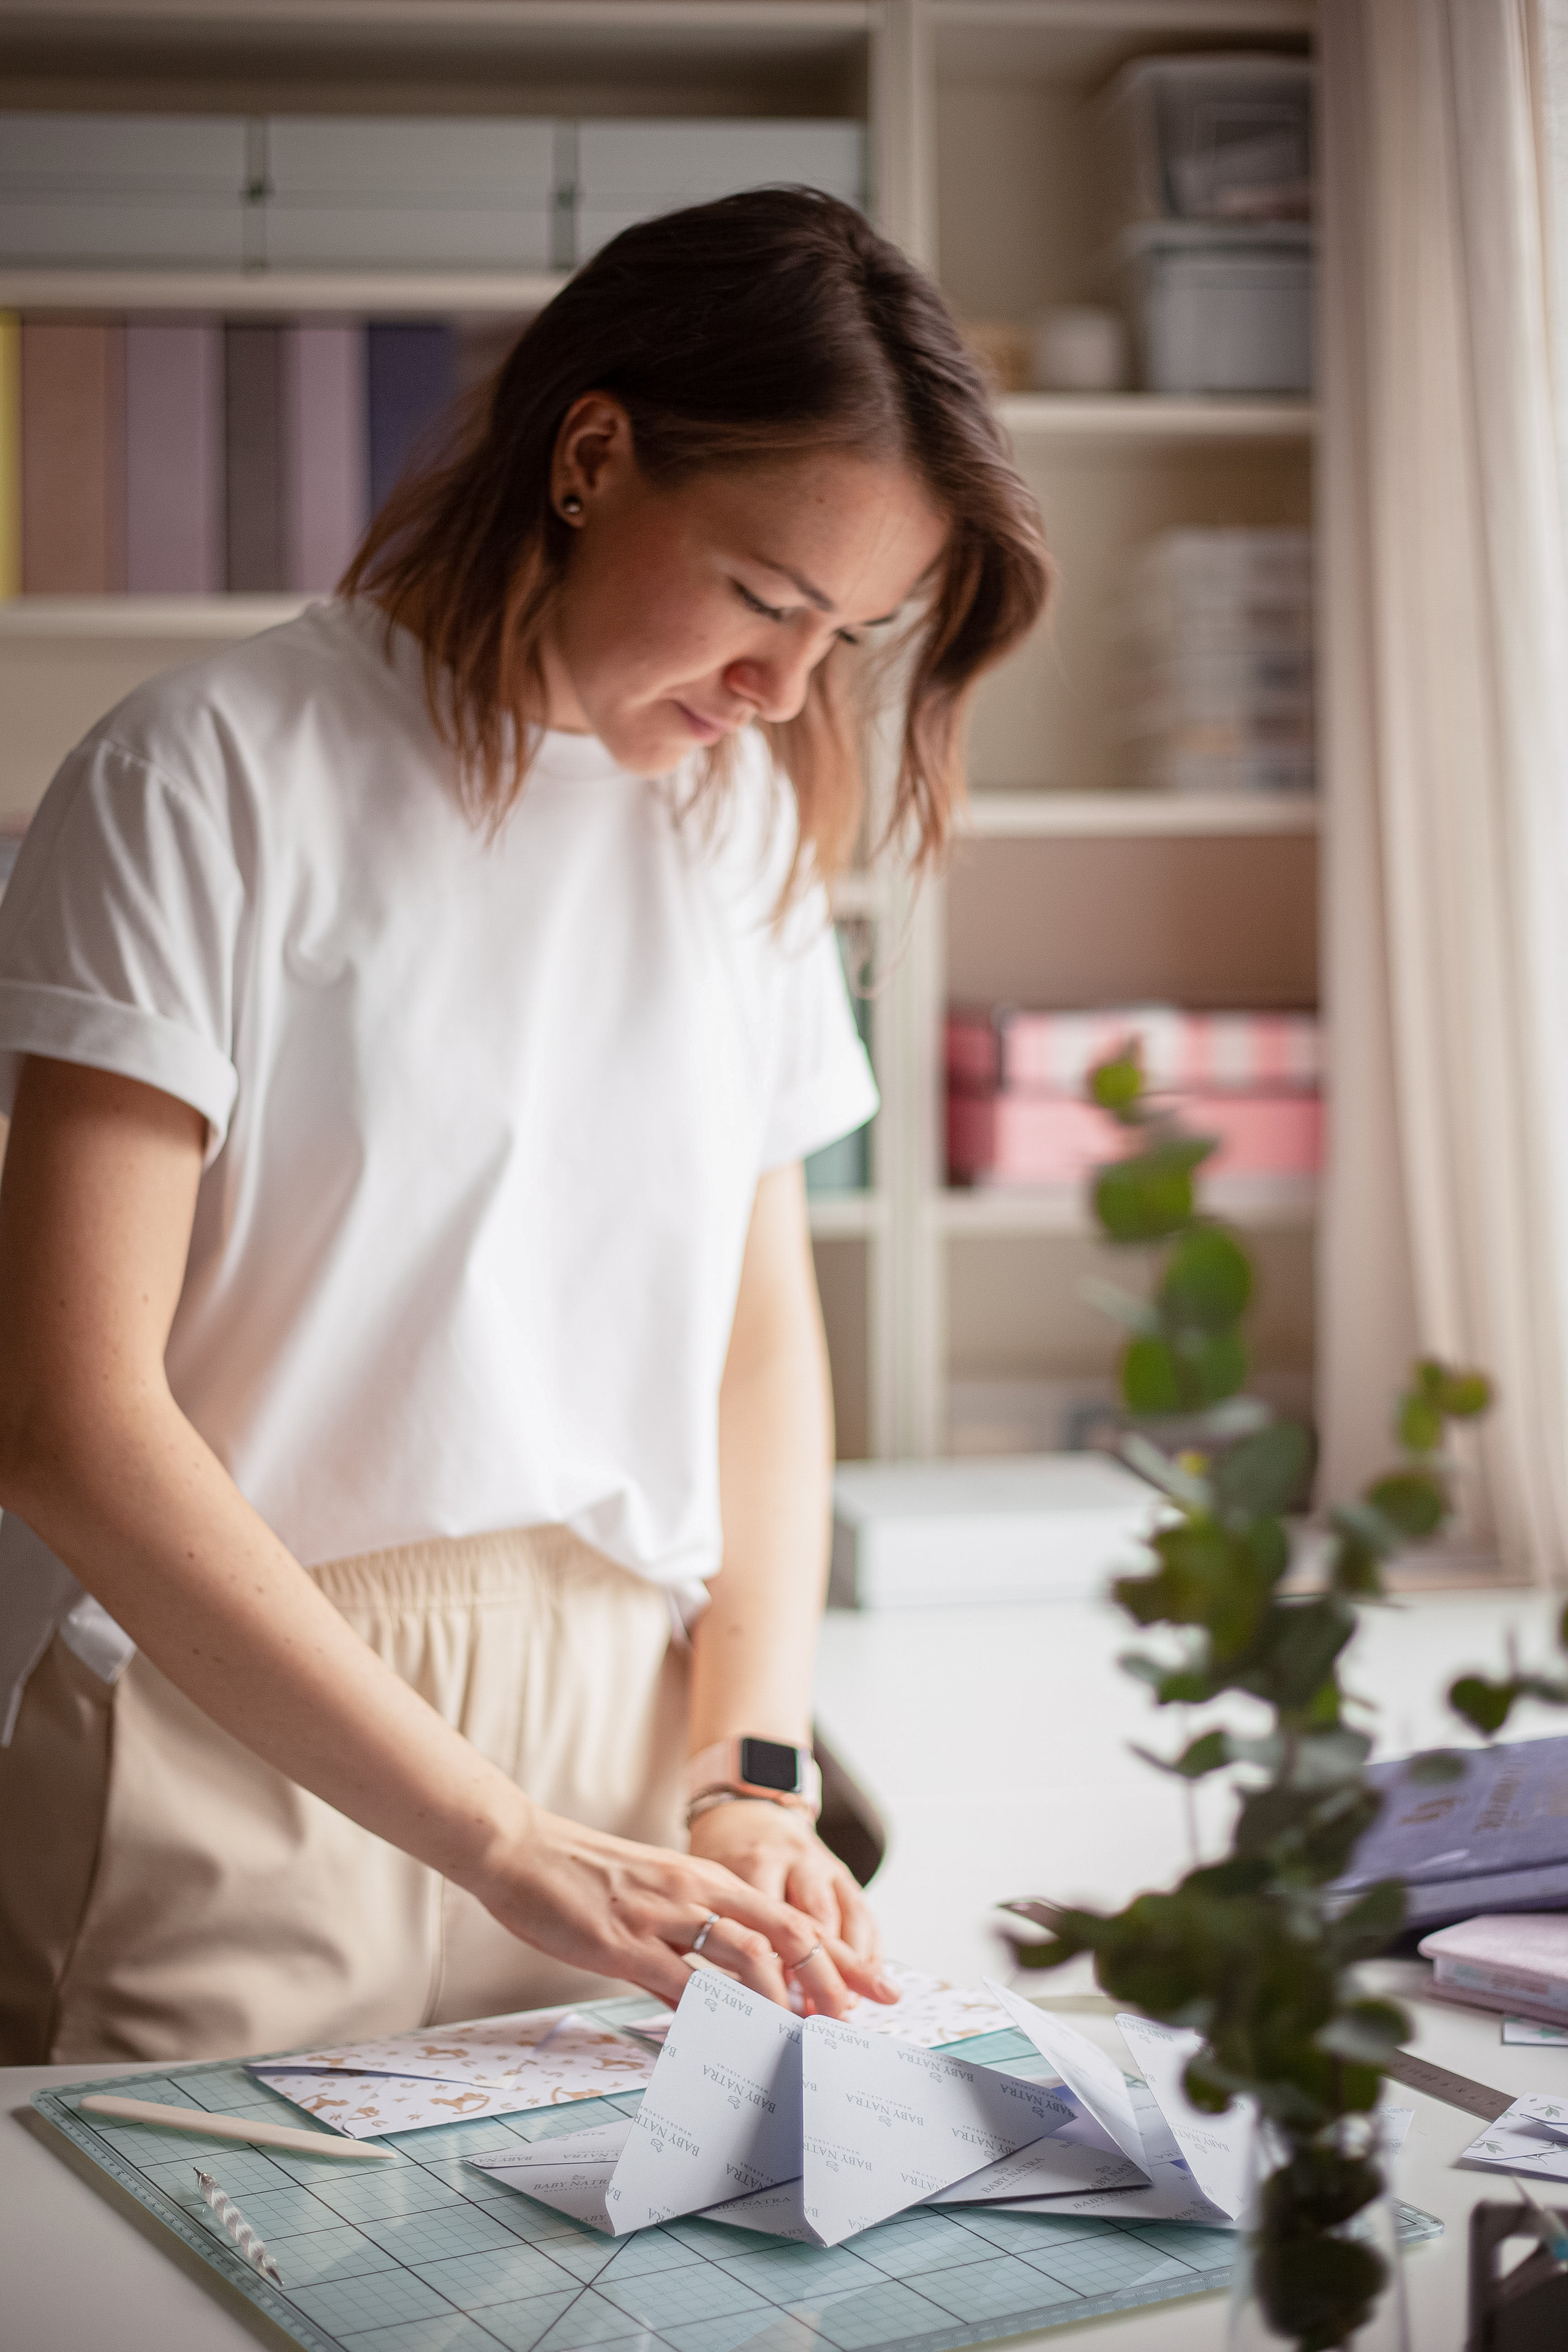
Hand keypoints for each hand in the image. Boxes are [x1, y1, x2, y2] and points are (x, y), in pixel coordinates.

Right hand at [466, 1799, 892, 2017]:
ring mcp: (663, 1916)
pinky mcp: (625, 1942)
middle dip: (830, 1977)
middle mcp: (697, 1891)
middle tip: (855, 2018)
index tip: (869, 1987)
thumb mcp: (653, 1896)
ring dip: (780, 2000)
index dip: (835, 1953)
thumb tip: (715, 1992)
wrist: (521, 1849)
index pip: (790, 1916)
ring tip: (801, 2036)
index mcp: (708, 1878)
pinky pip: (681, 1983)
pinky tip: (725, 2040)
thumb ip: (687, 1940)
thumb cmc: (583, 1876)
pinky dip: (712, 2014)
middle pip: (786, 1932)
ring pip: (745, 1957)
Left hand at [686, 1800, 891, 2012]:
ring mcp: (819, 1866)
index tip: (777, 2006)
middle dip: (820, 1972)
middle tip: (822, 2014)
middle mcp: (790, 1862)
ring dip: (847, 1965)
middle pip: (810, 1921)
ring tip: (849, 2004)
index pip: (765, 1921)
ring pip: (840, 1917)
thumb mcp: (707, 1886)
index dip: (775, 1966)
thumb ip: (715, 1931)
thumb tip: (713, 1995)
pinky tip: (868, 1979)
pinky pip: (862, 1912)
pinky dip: (867, 1949)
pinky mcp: (840, 1872)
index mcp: (749, 1863)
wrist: (747, 1812)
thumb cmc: (723, 1858)